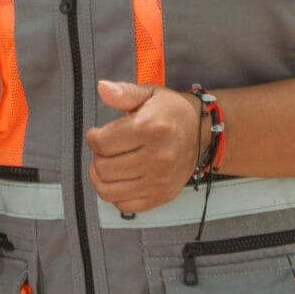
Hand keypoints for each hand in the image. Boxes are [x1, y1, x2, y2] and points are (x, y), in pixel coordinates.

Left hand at [84, 80, 199, 215]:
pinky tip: (120, 179)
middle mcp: (158, 158)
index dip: (93, 137)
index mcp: (151, 129)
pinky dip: (115, 194)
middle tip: (106, 149)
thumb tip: (102, 88)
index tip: (98, 134)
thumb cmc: (170, 111)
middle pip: (103, 168)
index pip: (102, 143)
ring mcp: (160, 181)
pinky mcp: (163, 196)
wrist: (201, 132)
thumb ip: (123, 92)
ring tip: (108, 163)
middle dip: (97, 157)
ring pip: (109, 190)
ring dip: (101, 177)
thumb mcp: (148, 93)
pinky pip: (125, 205)